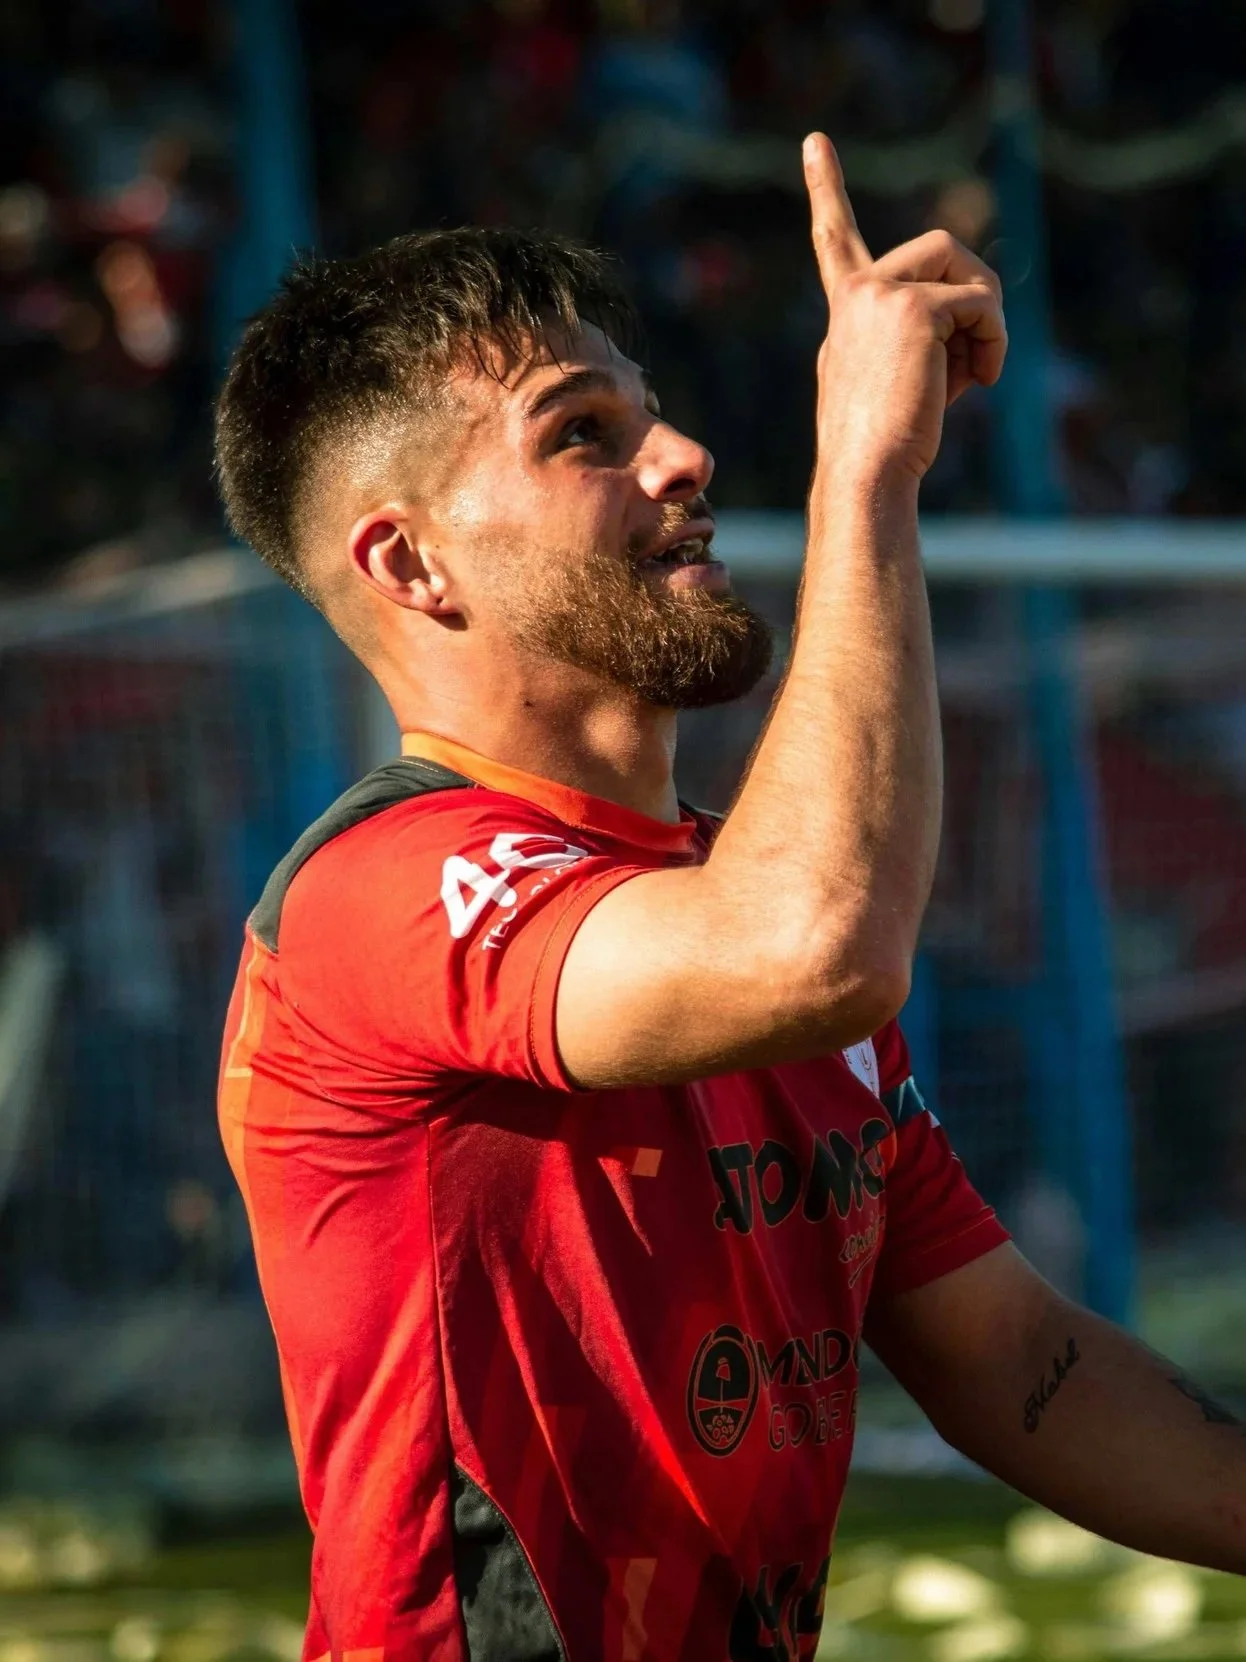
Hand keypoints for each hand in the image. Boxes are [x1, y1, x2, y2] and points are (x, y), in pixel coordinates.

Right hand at [803, 132, 1006, 483]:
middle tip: (983, 356)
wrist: (866, 475)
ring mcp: (880, 295)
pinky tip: (981, 380)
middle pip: (941, 250)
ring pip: (965, 269)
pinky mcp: (913, 307)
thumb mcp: (906, 382)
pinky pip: (982, 302)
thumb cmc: (889, 450)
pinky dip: (995, 340)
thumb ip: (932, 337)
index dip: (827, 189)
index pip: (836, 242)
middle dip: (978, 295)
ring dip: (989, 321)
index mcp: (846, 314)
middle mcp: (855, 296)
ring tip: (979, 374)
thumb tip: (982, 316)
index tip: (815, 143)